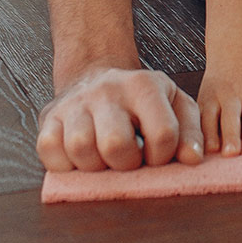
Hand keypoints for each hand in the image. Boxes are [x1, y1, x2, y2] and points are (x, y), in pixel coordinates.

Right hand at [36, 62, 202, 171]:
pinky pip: (49, 151)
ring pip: (81, 149)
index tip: (155, 156)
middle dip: (126, 164)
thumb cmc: (140, 100)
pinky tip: (80, 157)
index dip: (162, 157)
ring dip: (94, 166)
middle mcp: (107, 90)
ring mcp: (75, 103)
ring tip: (104, 158)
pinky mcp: (49, 117)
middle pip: (116, 145)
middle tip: (127, 159)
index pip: (162, 135)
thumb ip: (190, 130)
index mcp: (144, 86)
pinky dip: (64, 163)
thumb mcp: (174, 103)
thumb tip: (192, 159)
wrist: (96, 76)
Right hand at [198, 43, 241, 156]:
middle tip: (230, 154)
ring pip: (208, 118)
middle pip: (230, 119)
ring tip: (210, 153)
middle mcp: (231, 95)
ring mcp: (213, 97)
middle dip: (230, 137)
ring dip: (209, 136)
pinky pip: (196, 117)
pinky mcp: (199, 100)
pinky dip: (195, 130)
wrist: (234, 45)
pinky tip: (195, 145)